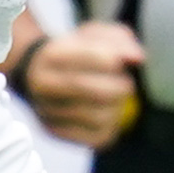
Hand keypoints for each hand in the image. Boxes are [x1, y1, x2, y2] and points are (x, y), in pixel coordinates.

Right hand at [18, 21, 145, 149]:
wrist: (36, 74)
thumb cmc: (73, 52)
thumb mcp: (92, 35)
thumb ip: (118, 40)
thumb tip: (138, 58)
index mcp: (52, 55)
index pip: (93, 57)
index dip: (117, 60)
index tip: (125, 62)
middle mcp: (44, 85)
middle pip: (97, 91)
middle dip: (121, 88)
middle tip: (125, 84)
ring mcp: (47, 111)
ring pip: (98, 118)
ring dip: (117, 108)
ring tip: (116, 99)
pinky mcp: (55, 132)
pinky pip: (96, 137)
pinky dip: (111, 126)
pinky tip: (108, 114)